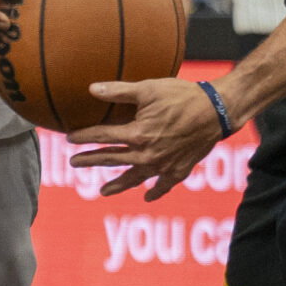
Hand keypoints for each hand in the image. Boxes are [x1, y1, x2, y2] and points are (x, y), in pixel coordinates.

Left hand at [68, 76, 224, 200]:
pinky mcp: (178, 170)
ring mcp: (162, 165)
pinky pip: (163, 186)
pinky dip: (155, 191)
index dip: (83, 137)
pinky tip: (147, 196)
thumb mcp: (149, 89)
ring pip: (134, 178)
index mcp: (137, 134)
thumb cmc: (182, 96)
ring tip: (103, 191)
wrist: (216, 111)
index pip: (102, 137)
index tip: (69, 139)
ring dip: (117, 184)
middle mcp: (147, 154)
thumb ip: (119, 91)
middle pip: (112, 159)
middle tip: (74, 163)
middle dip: (91, 160)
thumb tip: (92, 89)